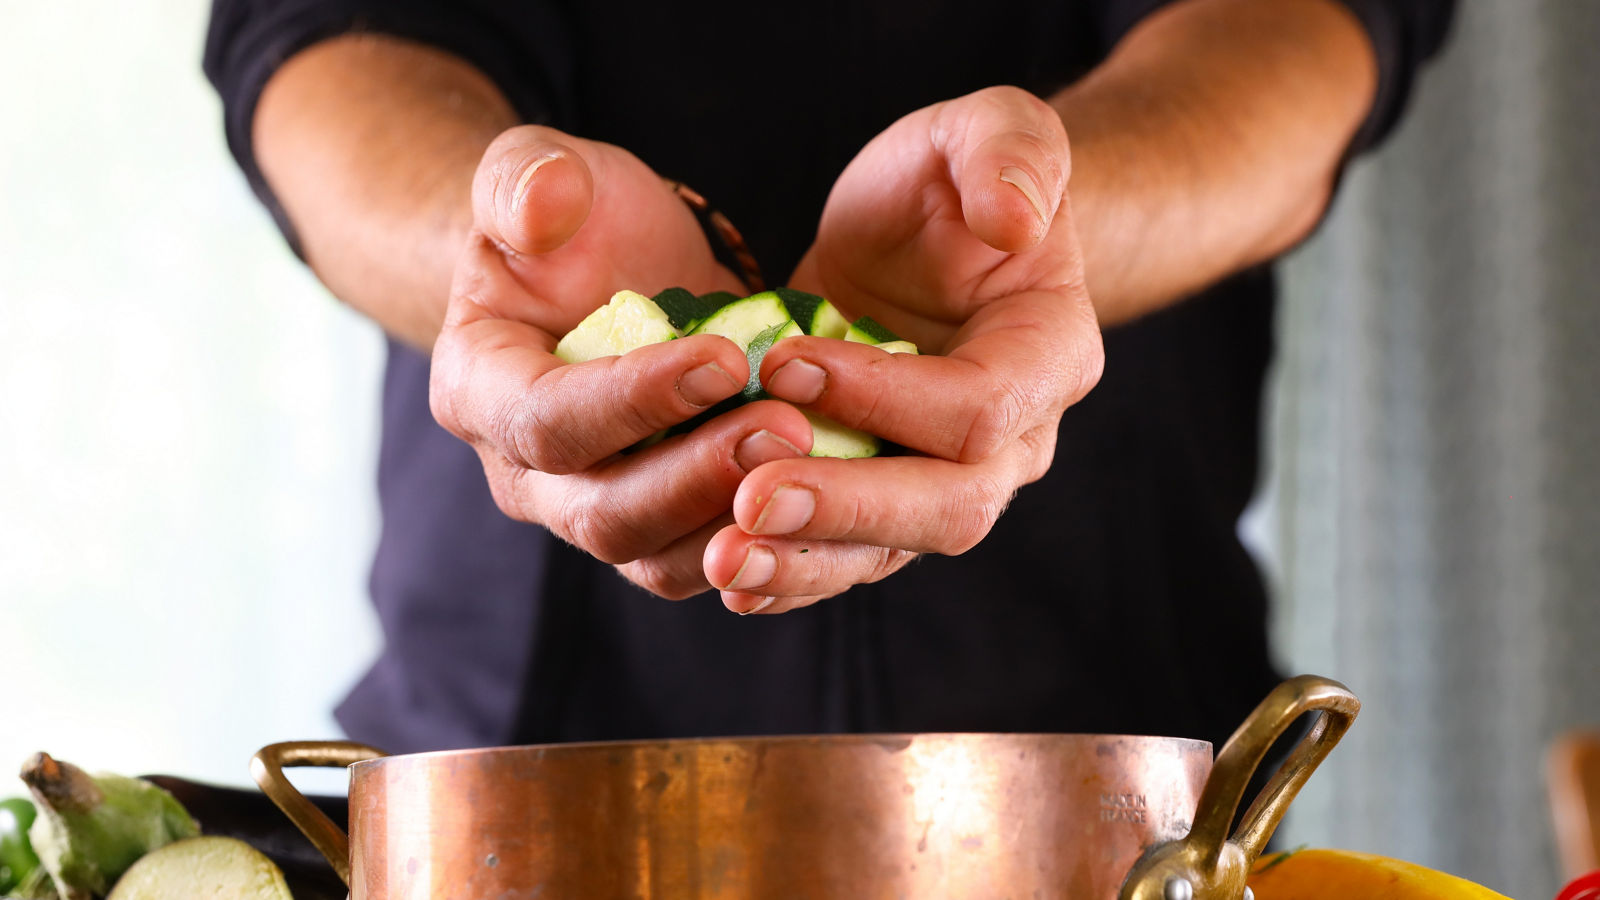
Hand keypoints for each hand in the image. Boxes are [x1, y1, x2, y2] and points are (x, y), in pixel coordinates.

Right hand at [430, 125, 814, 597]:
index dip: (634, 400)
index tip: (725, 359)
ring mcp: (592, 511)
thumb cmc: (571, 219)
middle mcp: (525, 474)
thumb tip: (543, 204)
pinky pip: (710, 561)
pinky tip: (833, 498)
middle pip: (604, 514)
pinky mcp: (661, 528)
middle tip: (788, 429)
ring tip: (816, 458)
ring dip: (740, 522)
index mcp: (480, 391)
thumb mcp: (540, 169)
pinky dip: (770, 542)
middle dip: (699, 478)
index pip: (547, 422)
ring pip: (659, 558)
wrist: (607, 270)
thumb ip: (527, 177)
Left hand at [702, 86, 1104, 613]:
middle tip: (751, 500)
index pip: (977, 407)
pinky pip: (847, 557)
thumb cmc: (958, 184)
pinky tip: (724, 575)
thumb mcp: (987, 130)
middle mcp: (1015, 440)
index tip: (783, 364)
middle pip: (948, 506)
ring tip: (722, 560)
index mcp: (1048, 355)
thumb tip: (1014, 219)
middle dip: (847, 505)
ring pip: (891, 550)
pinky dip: (788, 573)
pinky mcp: (886, 501)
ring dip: (805, 561)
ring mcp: (949, 481)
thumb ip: (1011, 153)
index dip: (883, 396)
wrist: (931, 242)